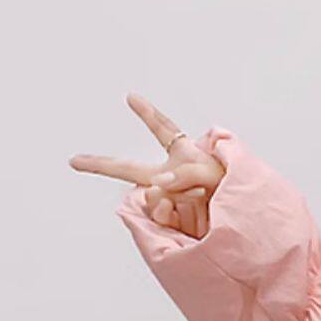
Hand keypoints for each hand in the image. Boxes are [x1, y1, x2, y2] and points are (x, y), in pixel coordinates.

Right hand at [70, 94, 225, 237]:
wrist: (246, 224)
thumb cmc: (235, 192)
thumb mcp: (216, 171)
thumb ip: (185, 172)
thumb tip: (155, 187)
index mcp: (183, 157)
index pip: (164, 131)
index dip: (148, 114)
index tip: (131, 97)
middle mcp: (170, 178)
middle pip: (129, 169)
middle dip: (100, 165)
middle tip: (74, 160)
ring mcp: (167, 199)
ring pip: (154, 192)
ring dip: (177, 191)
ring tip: (200, 194)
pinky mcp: (170, 220)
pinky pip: (159, 210)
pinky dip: (174, 208)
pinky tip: (191, 209)